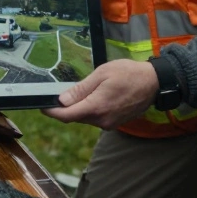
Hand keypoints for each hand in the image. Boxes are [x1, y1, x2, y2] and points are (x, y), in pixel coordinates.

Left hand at [43, 59, 157, 130]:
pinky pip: (96, 118)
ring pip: (85, 118)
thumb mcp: (102, 74)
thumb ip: (81, 89)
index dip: (51, 112)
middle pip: (75, 117)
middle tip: (62, 92)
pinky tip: (97, 96)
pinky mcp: (114, 123)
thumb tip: (62, 100)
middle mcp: (102, 120)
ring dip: (80, 108)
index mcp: (96, 107)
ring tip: (87, 90)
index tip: (42, 106)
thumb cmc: (129, 73)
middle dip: (66, 108)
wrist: (154, 83)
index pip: (66, 116)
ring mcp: (109, 124)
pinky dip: (91, 109)